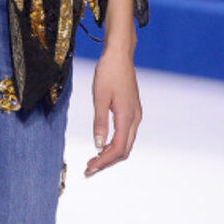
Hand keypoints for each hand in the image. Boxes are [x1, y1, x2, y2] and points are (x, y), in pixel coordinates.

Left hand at [84, 46, 141, 175]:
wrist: (120, 55)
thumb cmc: (108, 72)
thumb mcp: (100, 97)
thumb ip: (100, 122)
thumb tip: (98, 145)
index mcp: (127, 117)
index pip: (117, 149)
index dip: (103, 162)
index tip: (89, 168)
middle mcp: (135, 118)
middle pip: (124, 150)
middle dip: (106, 162)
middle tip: (88, 169)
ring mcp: (135, 115)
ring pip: (126, 143)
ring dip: (110, 154)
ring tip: (93, 160)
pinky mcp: (132, 111)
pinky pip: (126, 134)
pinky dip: (114, 144)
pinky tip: (102, 145)